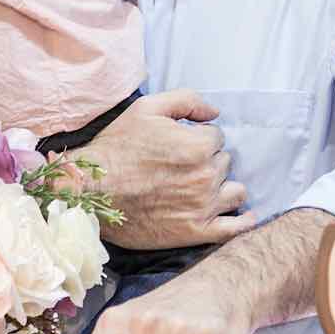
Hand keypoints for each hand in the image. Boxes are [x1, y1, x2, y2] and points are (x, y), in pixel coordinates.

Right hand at [74, 91, 255, 249]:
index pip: (216, 137)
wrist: (91, 191)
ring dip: (223, 186)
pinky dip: (241, 221)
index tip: (179, 146)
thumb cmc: (117, 148)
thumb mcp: (147, 108)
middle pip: (224, 163)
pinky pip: (234, 228)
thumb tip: (214, 111)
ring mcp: (203, 207)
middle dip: (208, 161)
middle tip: (182, 166)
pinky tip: (242, 216)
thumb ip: (186, 101)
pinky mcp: (196, 232)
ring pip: (235, 192)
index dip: (198, 138)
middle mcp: (206, 177)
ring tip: (204, 187)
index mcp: (198, 146)